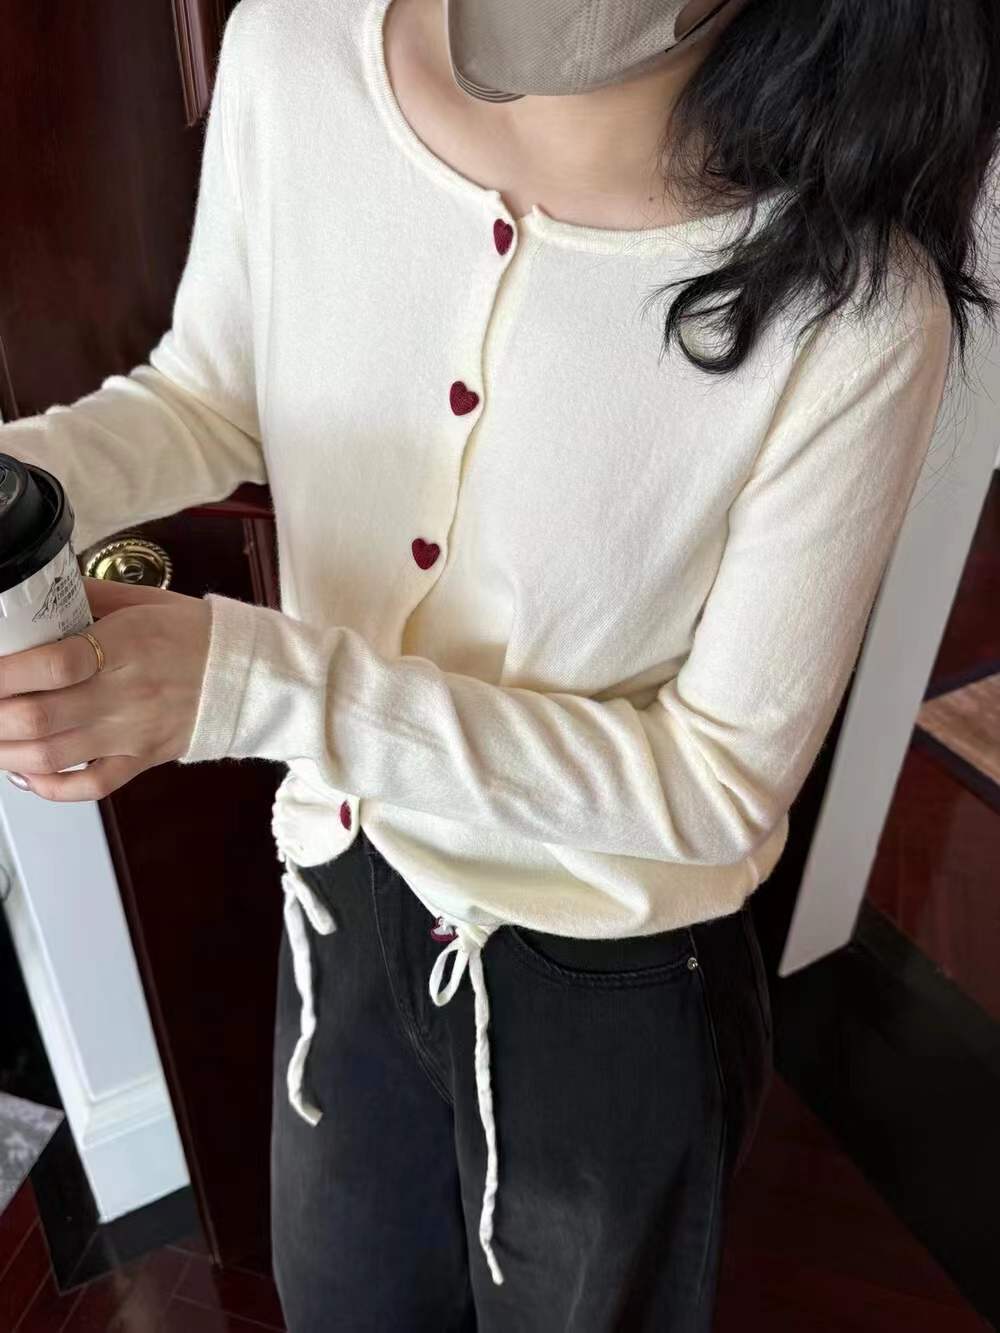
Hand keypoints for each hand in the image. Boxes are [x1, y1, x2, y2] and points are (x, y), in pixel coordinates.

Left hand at [0, 577, 211, 802]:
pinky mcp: (141, 759)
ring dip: (5, 751)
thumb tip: (40, 593)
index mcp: (127, 645)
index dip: (6, 672)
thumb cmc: (196, 636)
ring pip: (52, 756)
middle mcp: (127, 694)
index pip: (55, 663)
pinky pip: (90, 786)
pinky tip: (27, 772)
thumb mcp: (143, 599)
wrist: (248, 675)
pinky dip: (50, 787)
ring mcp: (133, 733)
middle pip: (40, 717)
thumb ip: (87, 596)